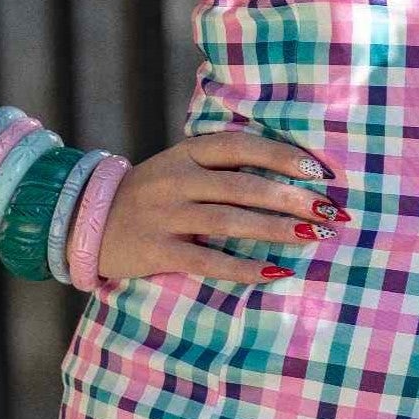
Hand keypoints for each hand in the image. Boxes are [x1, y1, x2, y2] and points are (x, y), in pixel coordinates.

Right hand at [94, 128, 350, 288]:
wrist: (88, 221)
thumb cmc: (154, 194)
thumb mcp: (180, 166)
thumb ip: (222, 165)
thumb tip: (292, 174)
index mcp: (186, 151)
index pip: (242, 146)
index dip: (282, 156)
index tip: (319, 172)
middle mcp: (176, 178)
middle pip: (244, 186)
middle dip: (292, 199)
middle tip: (331, 212)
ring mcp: (165, 214)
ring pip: (230, 221)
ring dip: (277, 229)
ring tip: (314, 237)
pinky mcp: (157, 250)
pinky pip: (208, 260)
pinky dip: (245, 267)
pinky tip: (276, 272)